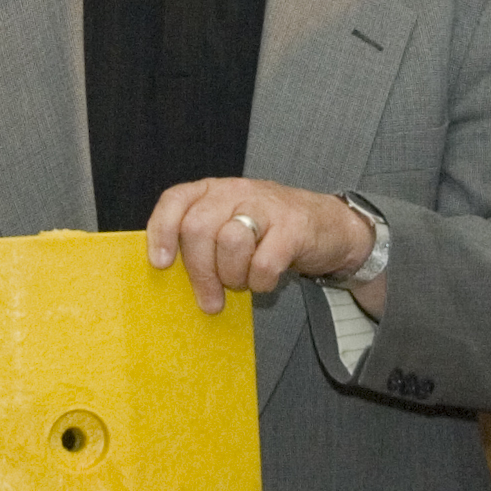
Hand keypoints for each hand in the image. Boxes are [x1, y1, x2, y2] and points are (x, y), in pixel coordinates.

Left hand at [145, 178, 382, 316]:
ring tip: (242, 282)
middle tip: (210, 300)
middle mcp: (237, 192)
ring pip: (229, 243)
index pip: (176, 200)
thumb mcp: (231, 225)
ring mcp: (267, 206)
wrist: (331, 226)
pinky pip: (263, 264)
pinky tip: (265, 281)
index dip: (161, 231)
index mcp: (214, 190)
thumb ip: (202, 240)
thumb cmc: (270, 231)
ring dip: (233, 276)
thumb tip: (170, 277)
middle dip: (200, 272)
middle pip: (198, 228)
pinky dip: (261, 282)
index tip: (160, 264)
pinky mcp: (293, 227)